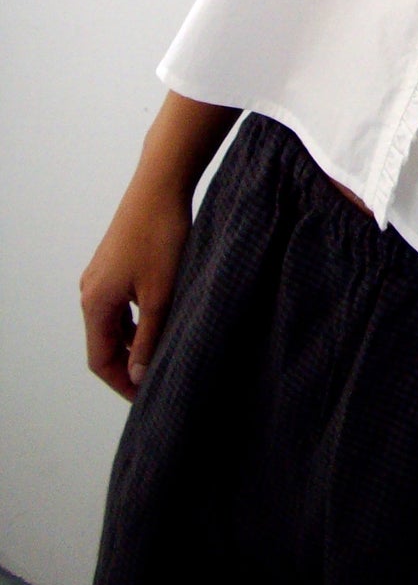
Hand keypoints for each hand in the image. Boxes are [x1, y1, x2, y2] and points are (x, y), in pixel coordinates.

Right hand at [79, 176, 192, 400]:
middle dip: (127, 365)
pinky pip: (119, 304)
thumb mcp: (161, 295)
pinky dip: (135, 320)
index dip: (122, 383)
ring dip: (133, 342)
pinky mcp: (113, 263)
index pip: (100, 360)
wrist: (160, 186)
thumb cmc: (162, 237)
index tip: (146, 397)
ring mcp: (100, 276)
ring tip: (161, 355)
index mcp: (95, 304)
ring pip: (113, 323)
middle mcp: (90, 292)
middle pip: (103, 343)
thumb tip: (138, 374)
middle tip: (157, 380)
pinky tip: (159, 321)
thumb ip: (148, 337)